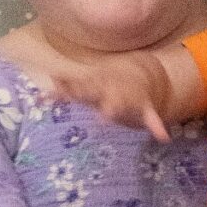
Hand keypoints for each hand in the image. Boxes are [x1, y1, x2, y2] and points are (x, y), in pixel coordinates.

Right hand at [48, 55, 171, 141]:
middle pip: (93, 91)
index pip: (114, 103)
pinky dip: (55, 87)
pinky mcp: (83, 80)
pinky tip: (40, 96)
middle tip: (69, 97)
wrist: (133, 69)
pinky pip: (67, 83)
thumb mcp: (147, 107)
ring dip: (64, 86)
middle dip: (83, 93)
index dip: (109, 110)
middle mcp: (104, 87)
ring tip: (50, 87)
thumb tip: (166, 138)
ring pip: (77, 84)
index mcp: (119, 96)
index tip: (102, 119)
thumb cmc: (137, 95)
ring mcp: (93, 82)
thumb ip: (153, 122)